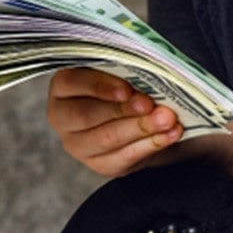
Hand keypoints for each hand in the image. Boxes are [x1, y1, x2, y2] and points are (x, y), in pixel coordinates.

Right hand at [46, 67, 184, 176]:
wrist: (135, 115)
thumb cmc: (124, 83)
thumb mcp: (120, 70)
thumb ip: (126, 68)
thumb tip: (147, 69)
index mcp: (63, 87)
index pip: (71, 83)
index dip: (98, 86)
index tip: (126, 89)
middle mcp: (63, 117)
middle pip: (87, 115)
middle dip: (122, 110)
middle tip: (150, 105)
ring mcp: (79, 145)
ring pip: (107, 139)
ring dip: (141, 128)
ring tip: (167, 120)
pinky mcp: (100, 164)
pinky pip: (124, 157)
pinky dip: (151, 145)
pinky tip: (169, 135)